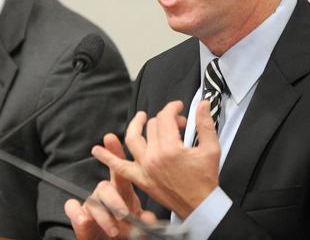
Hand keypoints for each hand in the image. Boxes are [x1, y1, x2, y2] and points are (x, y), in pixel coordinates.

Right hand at [65, 133, 156, 238]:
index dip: (114, 152)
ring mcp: (91, 204)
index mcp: (121, 191)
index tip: (110, 138)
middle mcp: (105, 194)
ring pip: (93, 201)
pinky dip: (76, 213)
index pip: (119, 169)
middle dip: (114, 200)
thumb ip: (143, 220)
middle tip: (124, 213)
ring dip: (104, 216)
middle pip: (106, 187)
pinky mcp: (79, 215)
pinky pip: (72, 207)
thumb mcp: (138, 226)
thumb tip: (149, 218)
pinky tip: (84, 220)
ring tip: (114, 230)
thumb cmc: (125, 231)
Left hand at [94, 100, 220, 219]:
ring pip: (132, 139)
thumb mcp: (211, 149)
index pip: (165, 117)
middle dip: (165, 118)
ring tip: (140, 117)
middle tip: (177, 122)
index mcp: (170, 149)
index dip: (173, 108)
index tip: (178, 108)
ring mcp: (145, 168)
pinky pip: (119, 167)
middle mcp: (154, 157)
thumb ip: (205, 124)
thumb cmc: (205, 181)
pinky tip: (97, 150)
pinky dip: (107, 158)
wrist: (200, 206)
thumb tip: (203, 104)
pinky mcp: (140, 179)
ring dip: (134, 125)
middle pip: (152, 126)